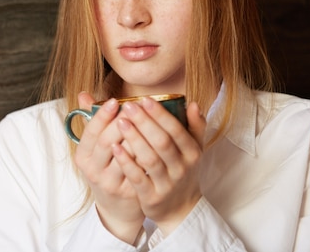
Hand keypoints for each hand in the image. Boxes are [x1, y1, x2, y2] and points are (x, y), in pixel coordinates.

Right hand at [74, 92, 144, 243]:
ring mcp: (110, 182)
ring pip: (126, 155)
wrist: (115, 208)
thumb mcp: (94, 149)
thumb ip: (92, 122)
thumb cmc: (106, 168)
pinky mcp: (128, 192)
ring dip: (138, 135)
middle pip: (106, 141)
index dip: (101, 115)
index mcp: (83, 156)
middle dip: (122, 121)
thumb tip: (84, 94)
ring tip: (148, 117)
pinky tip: (158, 139)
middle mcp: (93, 170)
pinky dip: (149, 152)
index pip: (90, 132)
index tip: (114, 100)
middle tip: (136, 105)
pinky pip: (141, 168)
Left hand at [111, 97, 205, 235]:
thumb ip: (195, 126)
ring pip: (150, 159)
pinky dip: (126, 162)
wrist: (180, 209)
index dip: (160, 115)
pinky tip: (114, 147)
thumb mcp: (194, 150)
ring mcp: (167, 184)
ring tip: (119, 122)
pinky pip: (138, 178)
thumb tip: (193, 104)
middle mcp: (182, 168)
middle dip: (144, 122)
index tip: (144, 99)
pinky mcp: (151, 197)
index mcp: (192, 153)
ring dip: (134, 139)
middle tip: (127, 106)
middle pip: (162, 142)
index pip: (176, 130)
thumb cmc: (183, 170)